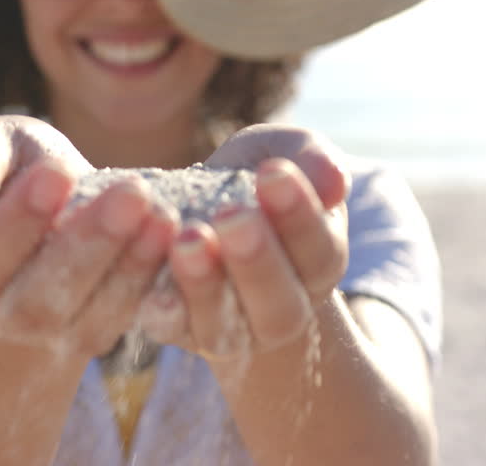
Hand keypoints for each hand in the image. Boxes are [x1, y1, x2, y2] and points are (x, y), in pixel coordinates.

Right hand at [0, 116, 177, 358]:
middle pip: (37, 296)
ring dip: (128, 264)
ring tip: (162, 214)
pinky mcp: (92, 335)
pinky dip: (150, 279)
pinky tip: (175, 238)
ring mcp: (46, 333)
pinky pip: (122, 317)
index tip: (58, 172)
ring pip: (85, 314)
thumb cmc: (14, 171)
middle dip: (88, 242)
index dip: (17, 219)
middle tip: (132, 193)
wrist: (50, 218)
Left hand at [140, 124, 350, 362]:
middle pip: (280, 302)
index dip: (299, 214)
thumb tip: (335, 182)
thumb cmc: (249, 182)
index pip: (320, 249)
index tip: (273, 173)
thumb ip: (311, 159)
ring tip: (187, 239)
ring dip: (205, 283)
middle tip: (232, 216)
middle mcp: (284, 307)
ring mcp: (232, 327)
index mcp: (318, 262)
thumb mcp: (282, 155)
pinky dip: (163, 308)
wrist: (197, 217)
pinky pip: (172, 329)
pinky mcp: (181, 331)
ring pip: (227, 323)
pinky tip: (151, 284)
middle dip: (256, 259)